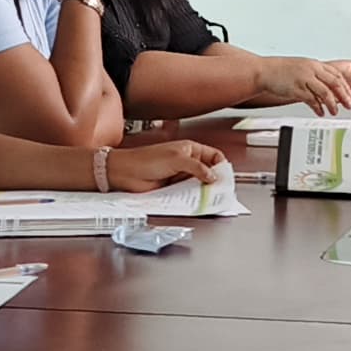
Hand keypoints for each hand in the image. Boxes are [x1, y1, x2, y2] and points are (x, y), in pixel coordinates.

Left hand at [105, 140, 227, 190]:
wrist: (125, 173)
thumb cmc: (145, 159)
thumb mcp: (177, 159)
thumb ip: (197, 168)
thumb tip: (213, 176)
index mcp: (190, 149)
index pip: (214, 155)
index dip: (221, 165)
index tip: (225, 177)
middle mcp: (187, 162)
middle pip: (209, 171)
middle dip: (215, 180)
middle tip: (221, 190)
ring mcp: (181, 175)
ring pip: (199, 184)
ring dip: (205, 190)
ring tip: (211, 198)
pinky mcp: (174, 188)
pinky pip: (188, 193)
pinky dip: (194, 197)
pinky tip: (197, 201)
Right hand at [254, 56, 350, 113]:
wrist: (264, 71)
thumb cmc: (282, 71)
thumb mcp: (303, 68)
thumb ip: (316, 75)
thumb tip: (328, 84)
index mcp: (315, 64)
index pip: (337, 74)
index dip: (348, 84)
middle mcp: (311, 70)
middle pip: (335, 82)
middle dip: (344, 95)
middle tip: (350, 104)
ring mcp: (304, 78)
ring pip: (325, 91)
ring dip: (332, 103)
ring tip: (335, 111)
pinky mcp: (296, 88)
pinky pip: (311, 99)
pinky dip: (317, 107)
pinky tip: (320, 112)